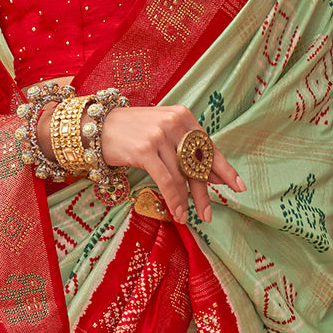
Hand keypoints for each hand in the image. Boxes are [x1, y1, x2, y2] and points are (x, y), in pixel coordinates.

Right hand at [97, 104, 244, 224]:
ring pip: (182, 176)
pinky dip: (174, 199)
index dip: (223, 168)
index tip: (238, 186)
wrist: (94, 126)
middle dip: (204, 192)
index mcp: (182, 115)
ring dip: (186, 201)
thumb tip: (212, 175)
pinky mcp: (145, 150)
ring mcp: (159, 136)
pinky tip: (176, 212)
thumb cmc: (128, 131)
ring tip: (188, 217)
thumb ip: (184, 148)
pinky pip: (166, 181)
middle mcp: (174, 123)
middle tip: (209, 213)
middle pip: (196, 163)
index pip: (208, 146)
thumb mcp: (160, 132)